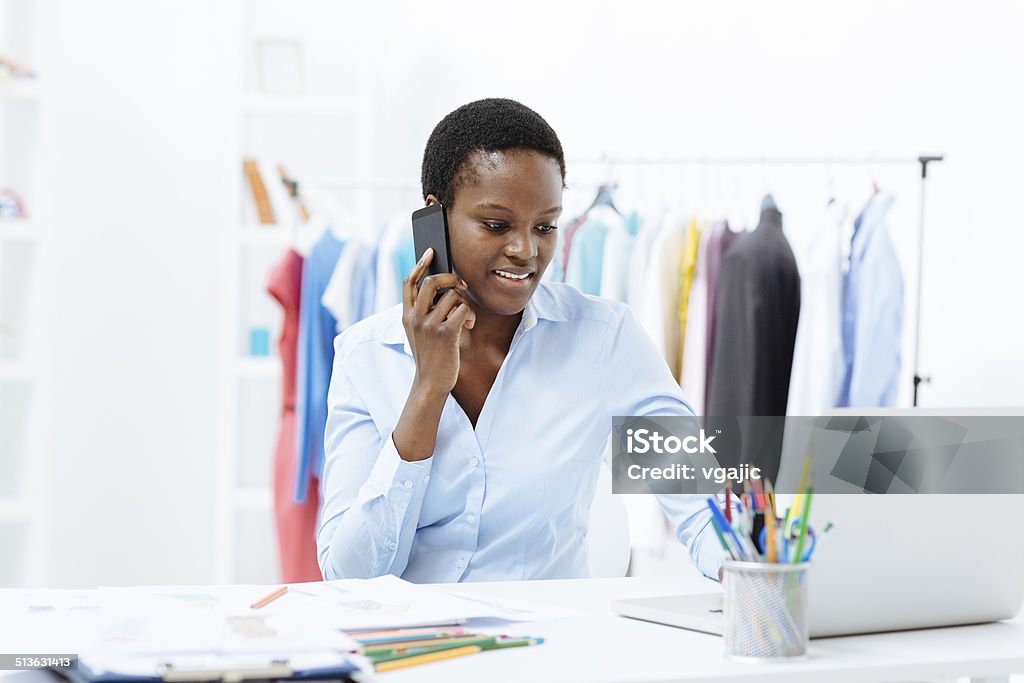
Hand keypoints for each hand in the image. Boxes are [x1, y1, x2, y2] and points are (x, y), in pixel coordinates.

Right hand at [402, 248, 476, 395]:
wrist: (430, 381)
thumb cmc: (430, 354)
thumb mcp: (418, 331)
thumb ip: (423, 311)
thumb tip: (443, 286)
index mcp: (406, 315)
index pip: (409, 282)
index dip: (420, 264)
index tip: (430, 252)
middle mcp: (415, 317)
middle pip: (432, 282)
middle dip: (451, 278)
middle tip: (461, 284)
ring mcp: (429, 325)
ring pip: (452, 297)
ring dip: (464, 304)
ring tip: (465, 317)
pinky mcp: (445, 333)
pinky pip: (462, 310)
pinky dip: (469, 315)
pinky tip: (468, 325)